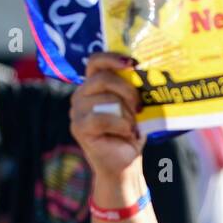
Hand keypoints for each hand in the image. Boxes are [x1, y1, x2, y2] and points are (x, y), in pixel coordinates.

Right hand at [70, 53, 145, 177]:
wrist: (125, 164)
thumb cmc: (130, 132)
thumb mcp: (133, 106)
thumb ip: (132, 88)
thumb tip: (146, 72)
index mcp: (92, 85)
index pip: (95, 61)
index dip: (112, 58)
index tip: (132, 64)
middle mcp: (81, 95)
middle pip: (103, 78)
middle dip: (128, 90)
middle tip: (140, 106)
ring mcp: (77, 111)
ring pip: (106, 99)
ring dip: (127, 113)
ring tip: (132, 126)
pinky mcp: (79, 127)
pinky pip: (102, 118)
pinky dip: (121, 125)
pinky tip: (129, 133)